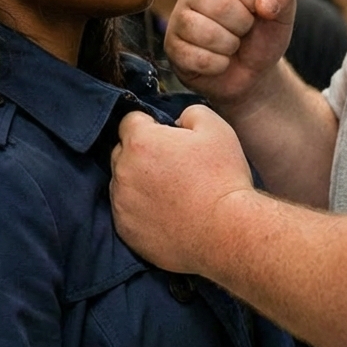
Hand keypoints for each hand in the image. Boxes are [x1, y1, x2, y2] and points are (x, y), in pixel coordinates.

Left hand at [110, 105, 254, 273]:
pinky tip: (166, 214)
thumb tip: (177, 121)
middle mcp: (123, 171)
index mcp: (141, 141)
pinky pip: (126, 212)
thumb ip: (190, 113)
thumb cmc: (223, 180)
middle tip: (173, 166)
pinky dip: (140, 210)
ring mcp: (121, 203)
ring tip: (171, 193)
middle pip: (122, 151)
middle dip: (141, 153)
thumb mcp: (216, 129)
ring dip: (139, 182)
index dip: (150, 125)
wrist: (225, 233)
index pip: (130, 121)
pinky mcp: (126, 230)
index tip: (168, 137)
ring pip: (122, 183)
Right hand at [164, 0, 295, 107]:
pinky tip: (219, 62)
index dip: (258, 2)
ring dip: (229, 46)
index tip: (256, 11)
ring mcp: (178, 19)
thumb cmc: (261, 36)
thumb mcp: (281, 15)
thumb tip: (264, 4)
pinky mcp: (172, 47)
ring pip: (205, 32)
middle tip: (243, 32)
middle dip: (243, 26)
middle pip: (220, 4)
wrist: (250, 73)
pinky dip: (218, 65)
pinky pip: (198, 58)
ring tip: (230, 46)